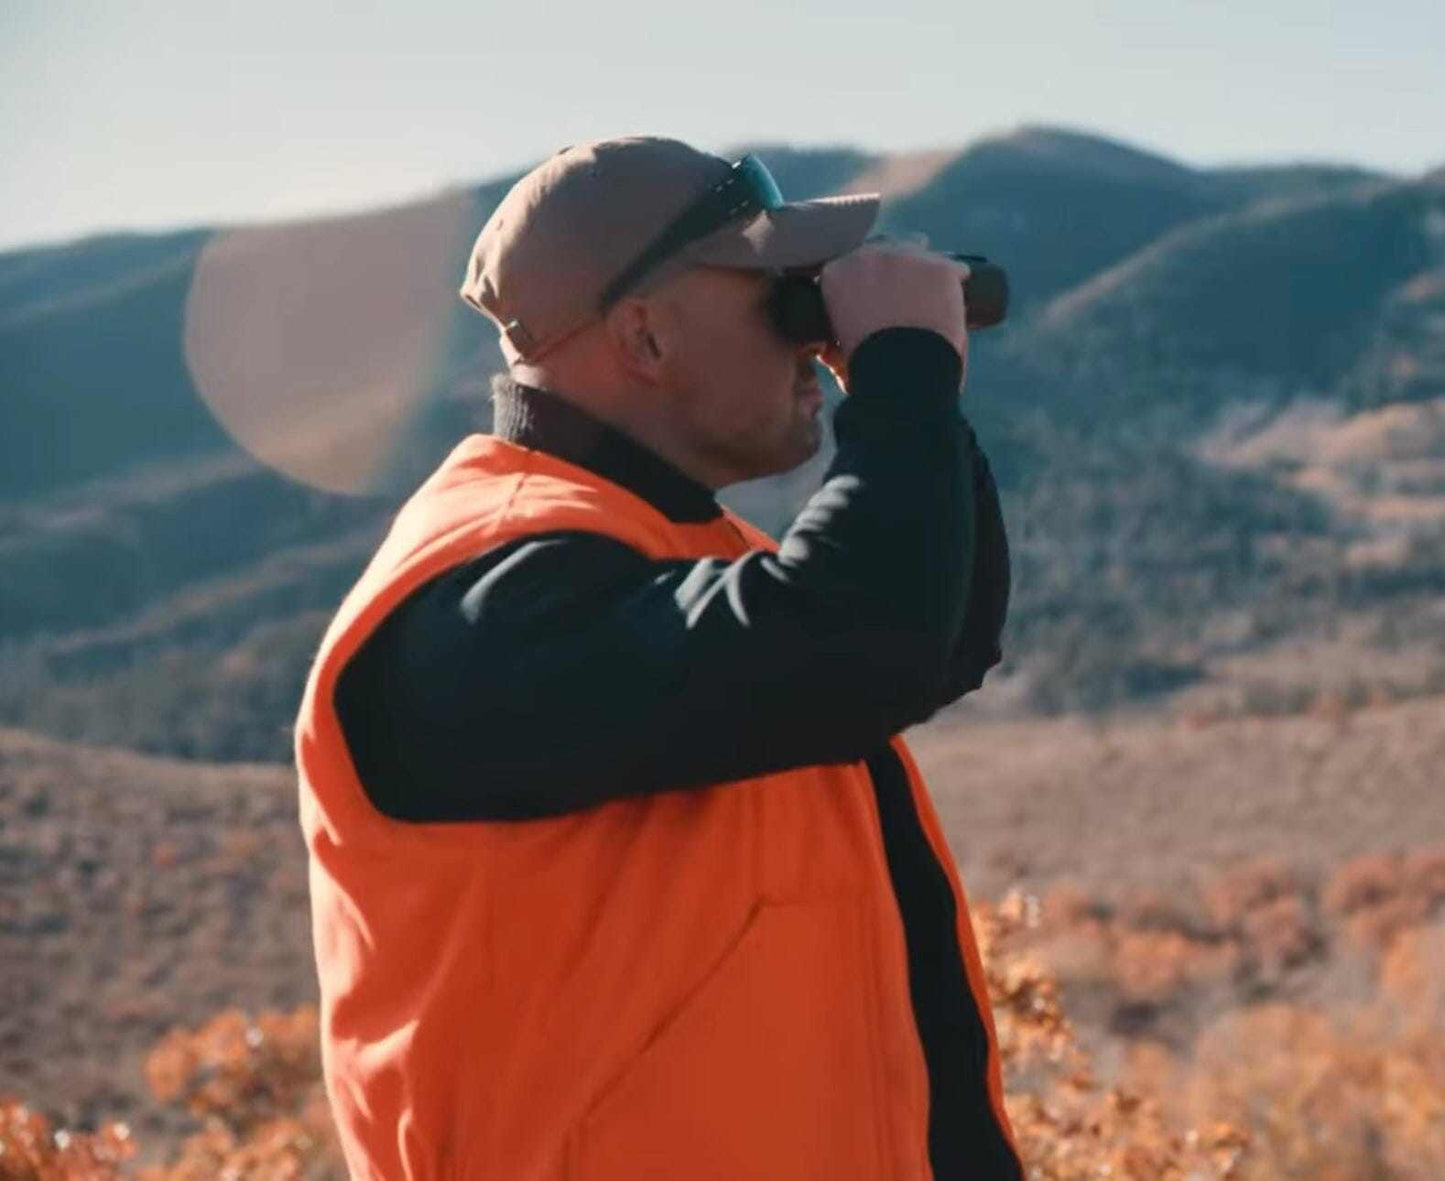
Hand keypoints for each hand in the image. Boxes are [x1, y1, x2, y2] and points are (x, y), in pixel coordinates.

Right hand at [815, 240, 969, 393]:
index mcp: (836, 274)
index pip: (851, 263)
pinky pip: (953, 267)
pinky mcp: (939, 267)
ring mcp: (905, 256)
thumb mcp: (839, 360)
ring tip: (928, 290)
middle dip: (890, 265)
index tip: (873, 295)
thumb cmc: (867, 372)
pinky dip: (954, 281)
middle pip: (883, 246)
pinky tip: (955, 298)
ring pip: (917, 246)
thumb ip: (832, 350)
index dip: (864, 279)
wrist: (902, 374)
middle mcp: (868, 254)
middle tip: (900, 292)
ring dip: (920, 263)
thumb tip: (826, 351)